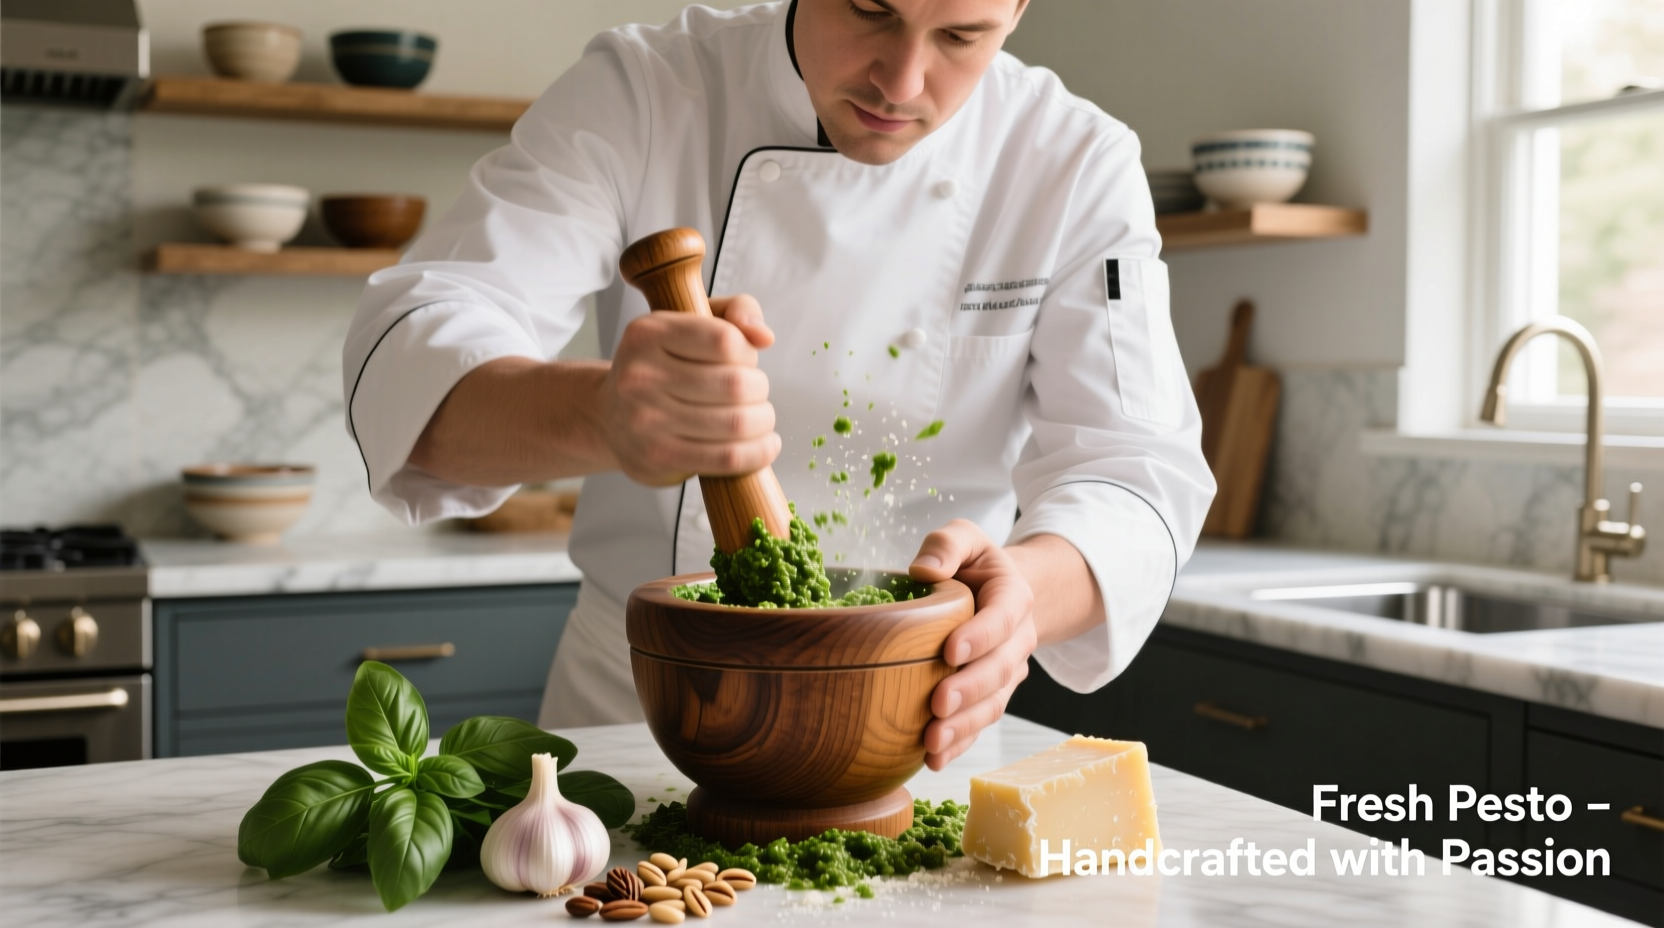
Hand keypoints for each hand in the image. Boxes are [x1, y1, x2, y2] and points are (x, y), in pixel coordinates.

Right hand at [599, 294, 779, 485]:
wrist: (609, 418)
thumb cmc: (661, 368)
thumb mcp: (689, 323)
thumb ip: (736, 310)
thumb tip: (763, 336)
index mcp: (649, 334)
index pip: (725, 340)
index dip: (748, 353)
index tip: (744, 361)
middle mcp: (641, 376)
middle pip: (735, 384)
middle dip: (759, 390)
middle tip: (755, 393)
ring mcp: (647, 420)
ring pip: (736, 423)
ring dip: (763, 421)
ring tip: (760, 418)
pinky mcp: (660, 457)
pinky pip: (727, 457)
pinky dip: (759, 452)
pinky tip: (764, 444)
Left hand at [909, 520, 1038, 770]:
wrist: (999, 594)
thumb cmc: (974, 566)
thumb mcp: (966, 538)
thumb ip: (948, 544)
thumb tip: (923, 570)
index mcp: (1013, 598)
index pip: (1002, 618)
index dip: (980, 636)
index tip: (950, 651)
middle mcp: (1017, 641)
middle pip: (1000, 670)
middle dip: (970, 689)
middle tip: (939, 704)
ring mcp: (1007, 674)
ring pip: (993, 705)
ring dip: (964, 727)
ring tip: (931, 742)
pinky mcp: (991, 698)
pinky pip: (980, 725)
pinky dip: (960, 745)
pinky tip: (934, 759)